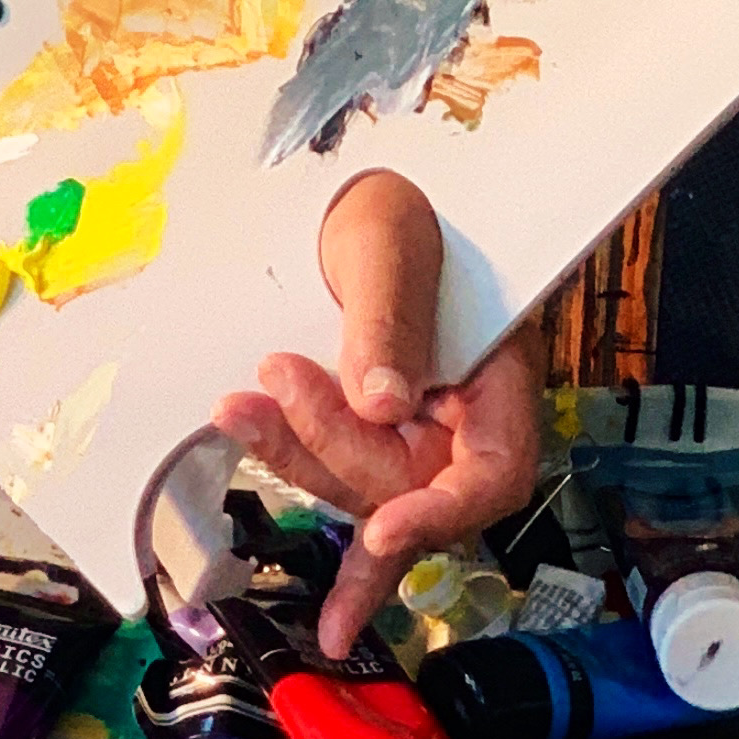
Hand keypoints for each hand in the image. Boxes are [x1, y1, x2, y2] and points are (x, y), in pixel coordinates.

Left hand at [214, 170, 545, 657]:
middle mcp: (461, 417)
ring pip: (365, 484)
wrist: (345, 190)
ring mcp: (413, 429)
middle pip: (413, 483)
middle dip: (339, 448)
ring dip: (300, 456)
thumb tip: (382, 404)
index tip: (383, 528)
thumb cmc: (387, 202)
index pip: (493, 472)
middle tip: (279, 380)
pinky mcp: (365, 428)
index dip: (442, 512)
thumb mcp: (388, 239)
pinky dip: (301, 476)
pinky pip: (340, 475)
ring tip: (241, 409)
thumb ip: (390, 317)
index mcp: (497, 374)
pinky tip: (296, 548)